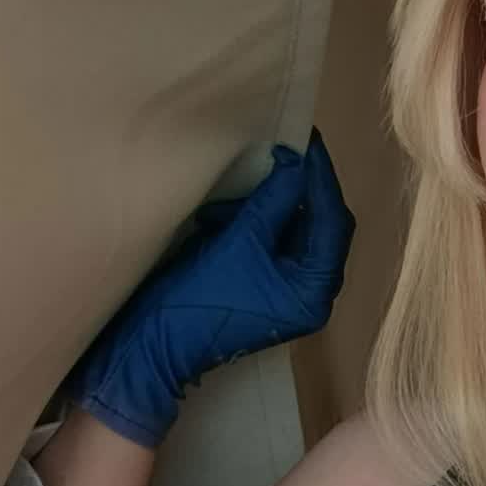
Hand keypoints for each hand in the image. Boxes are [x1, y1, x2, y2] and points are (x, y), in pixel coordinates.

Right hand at [62, 128, 355, 446]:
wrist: (152, 344)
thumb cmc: (199, 298)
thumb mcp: (239, 242)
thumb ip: (273, 201)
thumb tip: (297, 163)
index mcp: (314, 292)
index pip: (333, 223)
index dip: (321, 179)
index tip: (307, 141)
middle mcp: (308, 294)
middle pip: (316, 227)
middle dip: (292, 193)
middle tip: (278, 153)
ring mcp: (284, 292)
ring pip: (288, 233)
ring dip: (260, 210)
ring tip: (222, 209)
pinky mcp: (259, 287)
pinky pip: (265, 245)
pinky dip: (245, 226)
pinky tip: (214, 223)